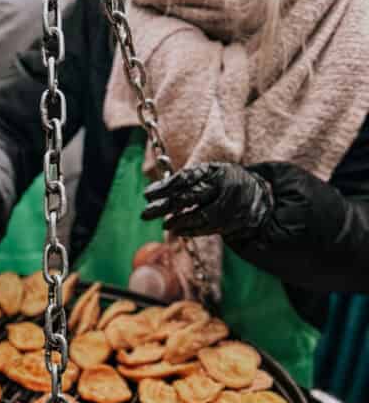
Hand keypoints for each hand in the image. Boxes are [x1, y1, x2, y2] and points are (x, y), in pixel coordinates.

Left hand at [141, 163, 272, 241]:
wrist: (258, 197)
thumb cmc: (224, 183)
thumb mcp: (209, 175)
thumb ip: (186, 182)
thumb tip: (154, 193)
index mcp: (214, 171)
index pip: (185, 178)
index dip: (165, 186)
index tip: (147, 195)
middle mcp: (222, 186)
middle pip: (189, 197)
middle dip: (165, 206)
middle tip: (145, 214)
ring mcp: (228, 205)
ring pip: (199, 215)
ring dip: (178, 221)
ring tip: (164, 225)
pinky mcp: (231, 221)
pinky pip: (207, 228)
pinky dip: (191, 230)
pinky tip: (178, 231)